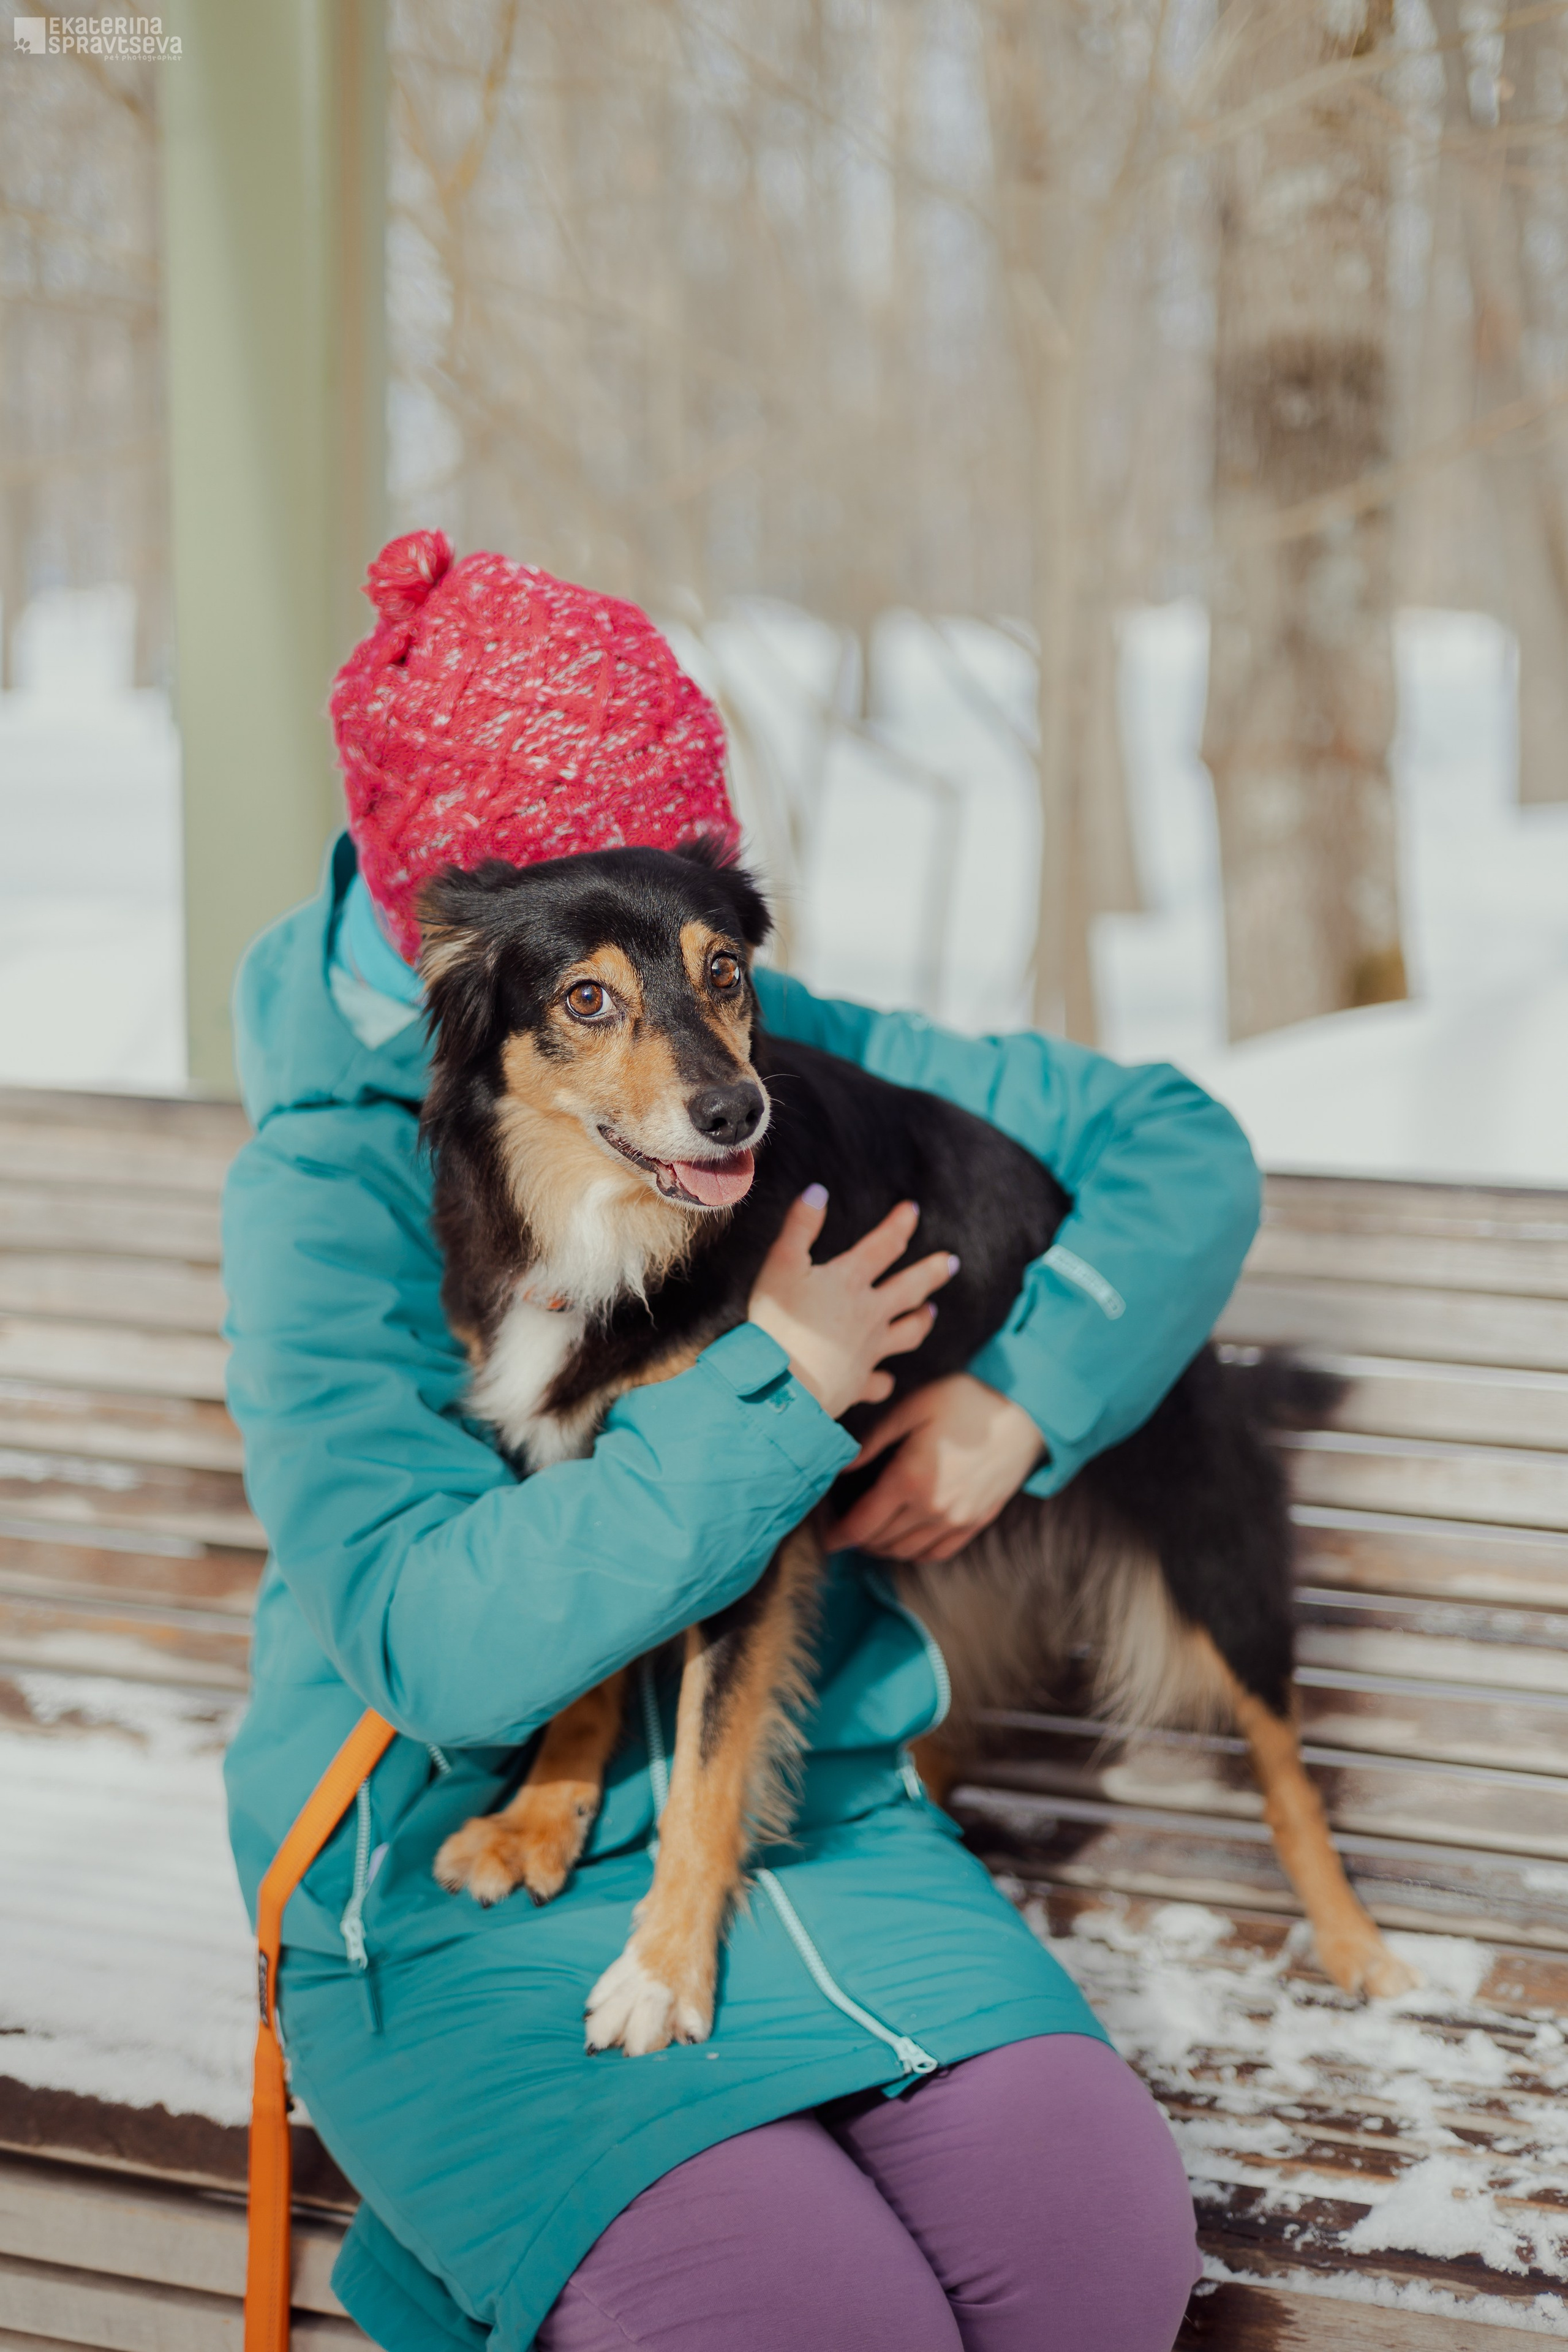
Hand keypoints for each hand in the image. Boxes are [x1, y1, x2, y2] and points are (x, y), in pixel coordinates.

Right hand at [748, 1188, 955, 1421]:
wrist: (782, 1382)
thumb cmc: (778, 1321)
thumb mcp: (781, 1264)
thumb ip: (800, 1227)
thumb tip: (818, 1191)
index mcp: (850, 1282)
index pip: (882, 1246)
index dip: (899, 1226)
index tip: (912, 1211)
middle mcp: (868, 1314)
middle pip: (909, 1289)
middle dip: (931, 1273)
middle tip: (952, 1262)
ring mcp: (868, 1351)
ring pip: (906, 1334)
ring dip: (920, 1322)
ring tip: (932, 1313)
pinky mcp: (858, 1383)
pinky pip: (878, 1382)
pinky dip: (883, 1381)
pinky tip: (886, 1380)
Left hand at [827, 1373, 1045, 1562]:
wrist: (1024, 1413)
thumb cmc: (965, 1401)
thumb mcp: (912, 1408)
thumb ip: (874, 1441)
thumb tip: (844, 1467)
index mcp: (910, 1479)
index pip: (863, 1523)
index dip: (839, 1536)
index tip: (826, 1540)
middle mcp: (932, 1508)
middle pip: (882, 1540)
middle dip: (858, 1540)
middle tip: (844, 1532)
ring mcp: (957, 1519)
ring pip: (907, 1551)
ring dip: (884, 1548)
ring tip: (871, 1536)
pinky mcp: (976, 1522)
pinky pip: (937, 1552)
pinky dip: (915, 1553)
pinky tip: (905, 1542)